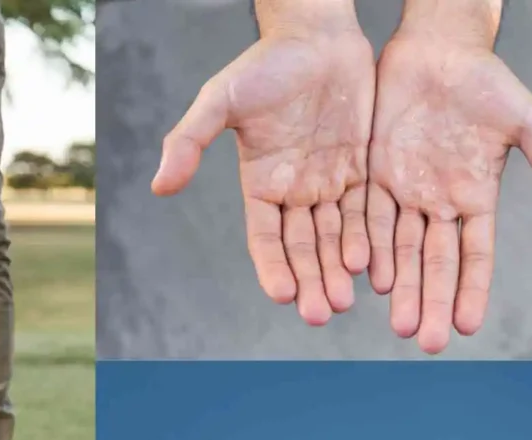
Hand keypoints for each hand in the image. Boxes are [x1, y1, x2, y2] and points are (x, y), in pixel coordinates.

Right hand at [152, 6, 374, 325]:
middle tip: (319, 313)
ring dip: (338, 269)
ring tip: (345, 299)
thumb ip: (189, 141)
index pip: (264, 237)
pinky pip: (365, 211)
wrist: (317, 34)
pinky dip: (367, 239)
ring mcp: (328, 182)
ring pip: (335, 237)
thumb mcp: (220, 99)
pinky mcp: (360, 169)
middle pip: (301, 247)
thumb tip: (159, 187)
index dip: (272, 266)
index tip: (282, 294)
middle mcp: (293, 191)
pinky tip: (372, 266)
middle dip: (309, 280)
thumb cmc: (264, 64)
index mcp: (259, 184)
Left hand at [366, 28, 531, 353]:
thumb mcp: (525, 120)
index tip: (468, 326)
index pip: (474, 256)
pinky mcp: (373, 176)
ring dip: (400, 287)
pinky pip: (369, 218)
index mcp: (475, 198)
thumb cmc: (486, 83)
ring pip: (399, 250)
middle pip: (434, 264)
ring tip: (399, 322)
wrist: (437, 49)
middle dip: (431, 302)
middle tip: (426, 341)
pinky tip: (370, 278)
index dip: (472, 290)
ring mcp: (404, 193)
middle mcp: (437, 204)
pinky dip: (369, 247)